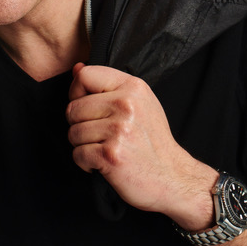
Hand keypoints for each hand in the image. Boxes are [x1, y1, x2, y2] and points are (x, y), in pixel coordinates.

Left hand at [66, 63, 216, 228]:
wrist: (172, 177)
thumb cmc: (152, 141)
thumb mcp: (139, 102)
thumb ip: (107, 85)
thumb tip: (76, 68)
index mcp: (132, 87)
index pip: (84, 75)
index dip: (77, 92)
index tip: (87, 107)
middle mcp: (126, 105)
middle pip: (73, 107)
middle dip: (79, 124)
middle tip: (99, 135)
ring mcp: (119, 130)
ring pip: (73, 132)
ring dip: (83, 145)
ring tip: (104, 148)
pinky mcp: (111, 155)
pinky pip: (78, 154)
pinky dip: (85, 162)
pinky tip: (102, 162)